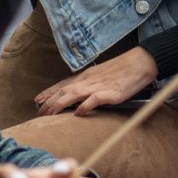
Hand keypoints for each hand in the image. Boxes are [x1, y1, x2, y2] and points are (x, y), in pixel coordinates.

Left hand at [35, 47, 156, 115]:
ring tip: (50, 114)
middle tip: (38, 114)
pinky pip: (95, 99)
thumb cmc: (123, 69)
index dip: (49, 93)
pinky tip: (78, 113)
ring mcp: (98, 86)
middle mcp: (88, 80)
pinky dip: (85, 106)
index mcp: (86, 76)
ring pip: (74, 94)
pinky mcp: (110, 93)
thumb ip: (89, 84)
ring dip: (60, 104)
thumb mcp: (101, 75)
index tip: (37, 101)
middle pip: (64, 91)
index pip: (63, 85)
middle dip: (49, 103)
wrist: (140, 62)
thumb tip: (78, 97)